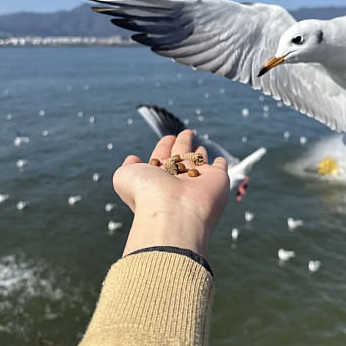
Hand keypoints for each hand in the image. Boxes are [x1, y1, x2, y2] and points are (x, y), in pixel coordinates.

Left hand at [113, 130, 229, 257]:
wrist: (174, 213)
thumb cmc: (147, 195)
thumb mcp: (124, 177)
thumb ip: (127, 167)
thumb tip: (132, 159)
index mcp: (159, 178)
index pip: (162, 158)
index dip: (164, 146)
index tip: (168, 138)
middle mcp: (178, 180)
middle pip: (181, 156)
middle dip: (182, 143)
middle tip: (186, 133)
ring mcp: (198, 180)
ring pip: (199, 160)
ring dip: (198, 151)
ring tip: (200, 142)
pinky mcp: (217, 179)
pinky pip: (220, 168)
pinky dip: (221, 164)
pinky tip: (219, 161)